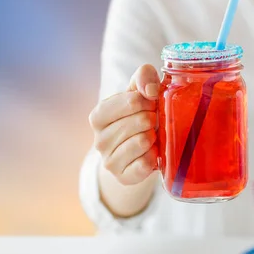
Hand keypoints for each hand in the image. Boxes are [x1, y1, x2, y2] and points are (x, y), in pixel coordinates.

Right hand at [89, 64, 159, 184]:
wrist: (140, 151)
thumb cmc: (140, 115)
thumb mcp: (140, 91)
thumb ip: (143, 77)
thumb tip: (150, 90)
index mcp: (98, 115)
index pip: (132, 101)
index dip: (149, 100)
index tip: (151, 103)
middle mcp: (99, 139)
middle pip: (140, 121)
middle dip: (154, 119)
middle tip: (154, 122)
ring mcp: (109, 161)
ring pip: (143, 141)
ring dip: (155, 137)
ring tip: (152, 137)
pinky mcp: (123, 177)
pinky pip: (145, 163)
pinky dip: (154, 157)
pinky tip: (152, 153)